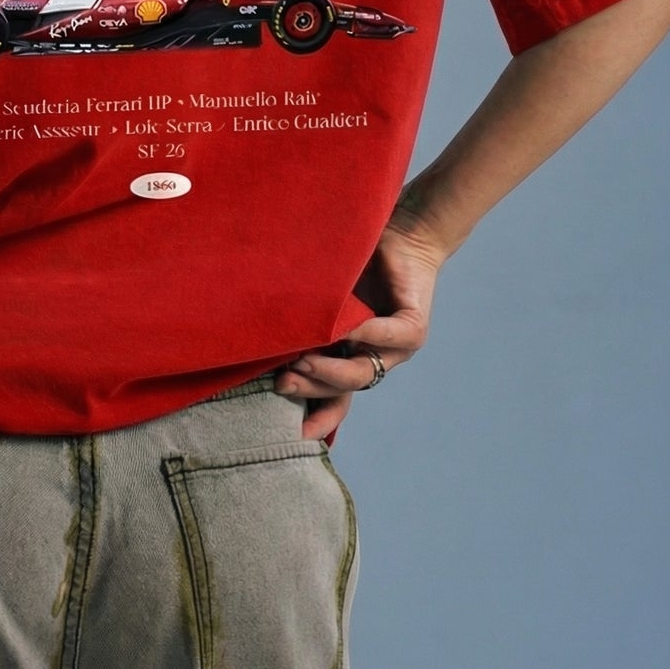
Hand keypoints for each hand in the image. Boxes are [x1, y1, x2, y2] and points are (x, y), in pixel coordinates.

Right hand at [275, 205, 450, 439]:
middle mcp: (375, 358)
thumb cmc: (358, 261)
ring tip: (303, 360)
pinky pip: (389, 337)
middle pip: (343, 389)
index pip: (335, 398)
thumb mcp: (326, 295)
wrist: (404, 234)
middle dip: (310, 389)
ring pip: (363, 373)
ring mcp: (397, 348)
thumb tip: (255, 328)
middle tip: (281, 383)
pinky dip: (365, 333)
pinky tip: (345, 329)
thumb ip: (305, 315)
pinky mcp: (414, 327)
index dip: (317, 416)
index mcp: (353, 355)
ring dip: (332, 369)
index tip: (293, 435)